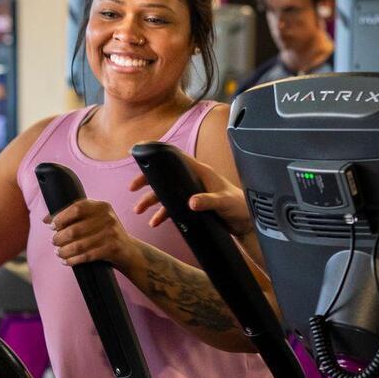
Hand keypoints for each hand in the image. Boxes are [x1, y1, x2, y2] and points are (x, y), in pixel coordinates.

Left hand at [44, 198, 140, 272]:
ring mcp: (111, 233)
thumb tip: (46, 219)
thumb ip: (74, 216)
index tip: (52, 226)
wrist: (129, 252)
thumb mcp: (95, 220)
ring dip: (64, 251)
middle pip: (75, 228)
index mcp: (101, 206)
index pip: (77, 208)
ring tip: (58, 252)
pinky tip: (66, 261)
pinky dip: (73, 260)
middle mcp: (107, 217)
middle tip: (54, 242)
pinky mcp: (112, 249)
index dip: (61, 217)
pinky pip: (87, 256)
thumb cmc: (105, 234)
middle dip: (60, 237)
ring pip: (79, 244)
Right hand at [130, 152, 252, 237]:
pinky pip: (172, 208)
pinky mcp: (191, 207)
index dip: (158, 155)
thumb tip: (191, 202)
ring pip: (166, 194)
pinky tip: (154, 222)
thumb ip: (208, 201)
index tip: (141, 154)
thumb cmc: (239, 207)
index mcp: (200, 172)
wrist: (246, 223)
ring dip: (151, 201)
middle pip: (165, 177)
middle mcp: (193, 180)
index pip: (175, 158)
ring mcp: (191, 193)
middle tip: (132, 188)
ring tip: (139, 211)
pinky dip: (162, 214)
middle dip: (147, 182)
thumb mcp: (224, 203)